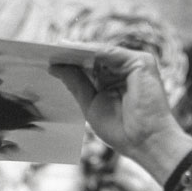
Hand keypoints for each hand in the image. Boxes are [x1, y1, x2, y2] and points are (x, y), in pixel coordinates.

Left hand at [50, 46, 191, 177]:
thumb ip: (76, 83)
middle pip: (94, 57)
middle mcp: (123, 71)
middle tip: (46, 50)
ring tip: (57, 49)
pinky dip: (93, 51)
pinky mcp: (141, 61)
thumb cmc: (121, 130)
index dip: (69, 64)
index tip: (47, 60)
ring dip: (80, 50)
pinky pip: (112, 52)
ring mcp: (133, 65)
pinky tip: (75, 51)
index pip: (88, 68)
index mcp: (111, 82)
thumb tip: (54, 66)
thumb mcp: (90, 104)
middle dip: (72, 54)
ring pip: (101, 53)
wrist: (145, 142)